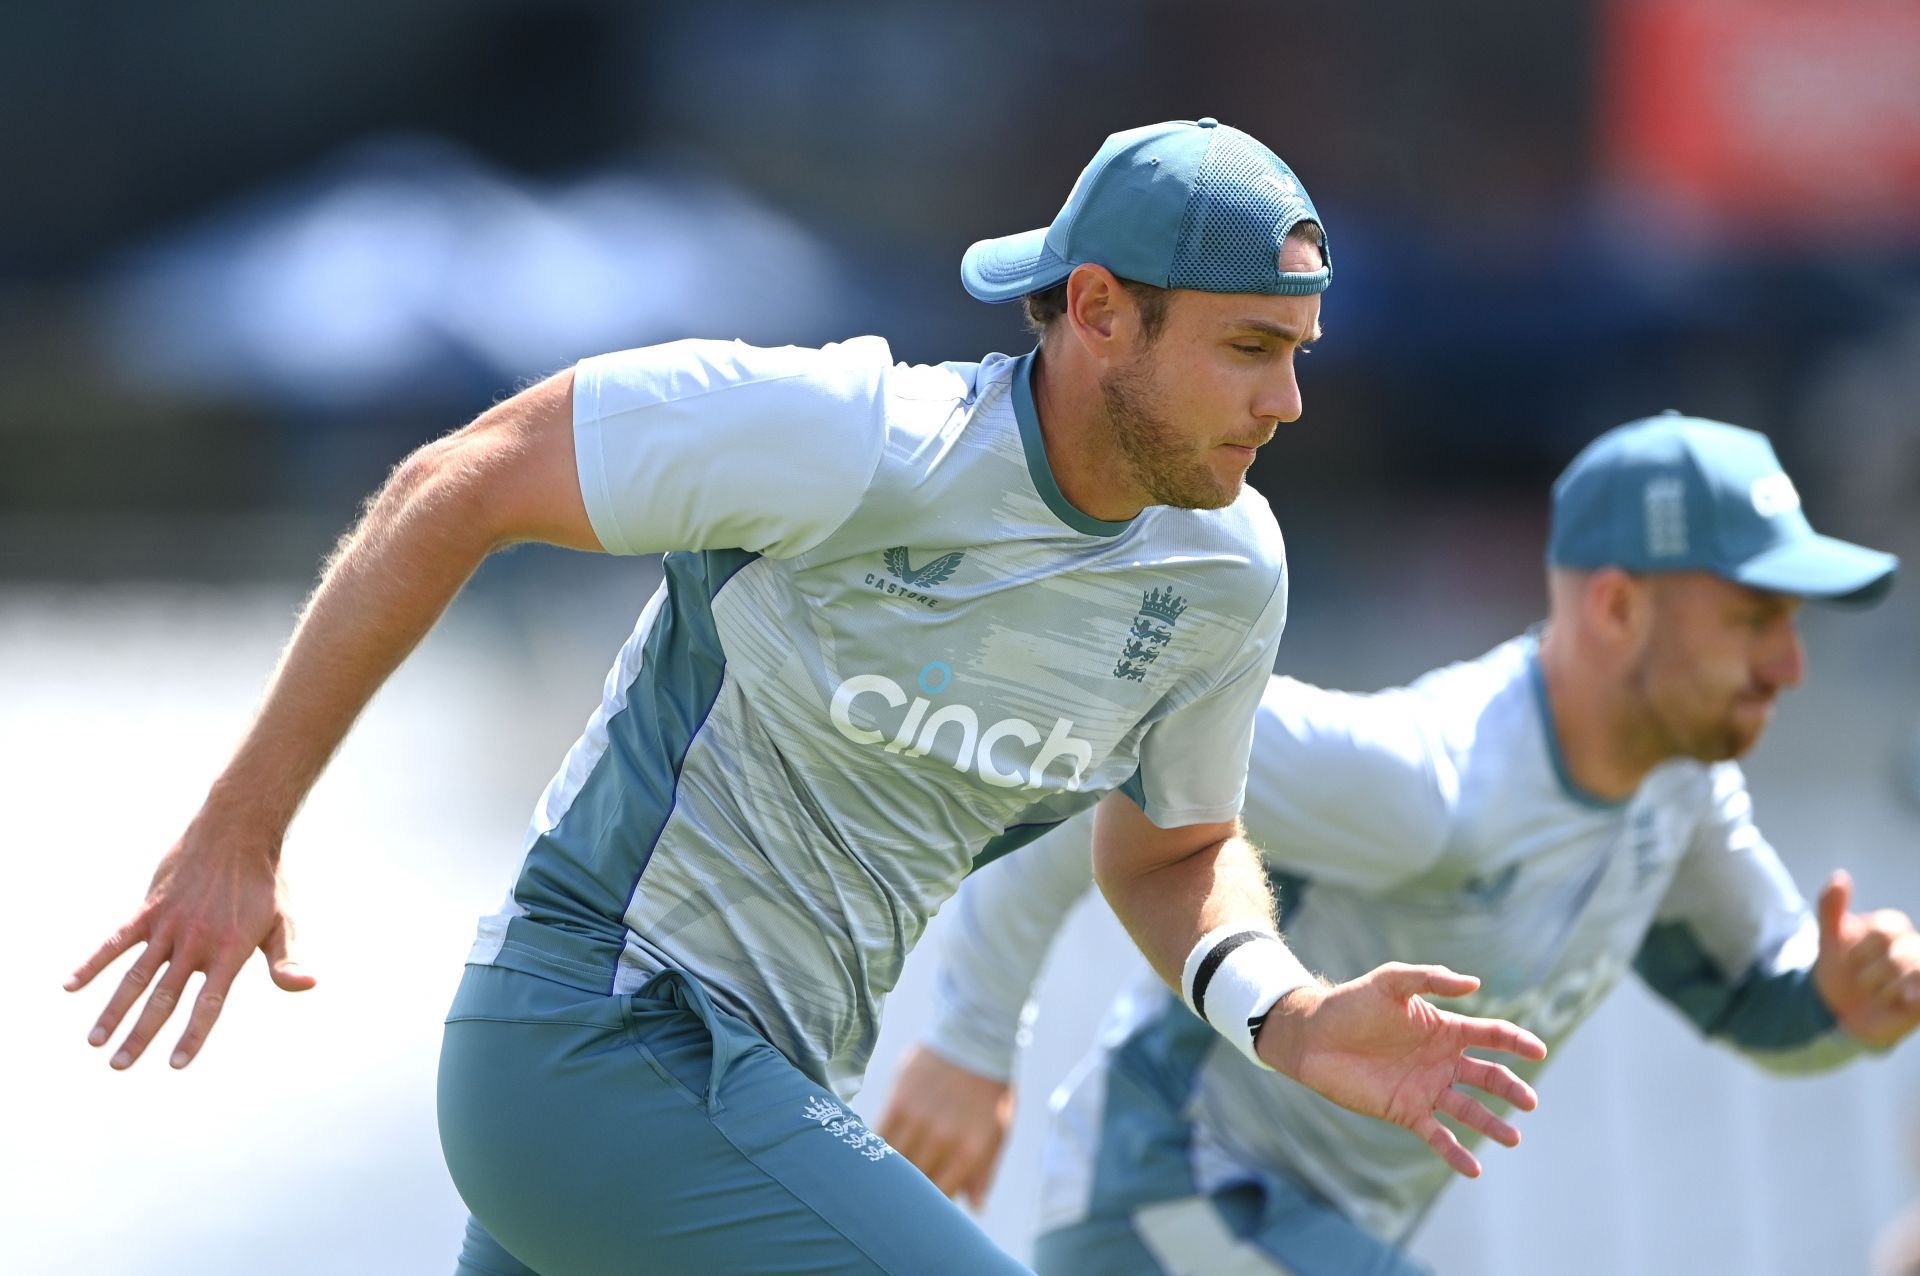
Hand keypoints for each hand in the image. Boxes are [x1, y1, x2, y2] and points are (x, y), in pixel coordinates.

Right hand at [65, 822, 313, 1069]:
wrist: (238, 833)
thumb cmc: (265, 883)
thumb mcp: (283, 922)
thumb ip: (285, 960)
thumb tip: (308, 985)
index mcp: (229, 952)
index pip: (208, 1005)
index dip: (192, 1036)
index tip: (175, 1065)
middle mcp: (196, 943)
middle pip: (163, 998)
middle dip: (140, 1035)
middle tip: (119, 1066)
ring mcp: (170, 926)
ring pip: (135, 976)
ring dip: (113, 1010)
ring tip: (94, 1042)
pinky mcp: (150, 908)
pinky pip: (116, 940)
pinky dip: (93, 962)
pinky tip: (70, 986)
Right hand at [874, 1045, 1013, 1208]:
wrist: (974, 1038)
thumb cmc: (989, 1090)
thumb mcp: (998, 1131)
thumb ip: (984, 1172)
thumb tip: (975, 1208)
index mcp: (970, 1152)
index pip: (940, 1196)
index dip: (929, 1207)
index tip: (922, 1209)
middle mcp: (942, 1140)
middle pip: (915, 1183)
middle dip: (910, 1192)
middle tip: (903, 1194)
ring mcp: (918, 1122)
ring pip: (894, 1164)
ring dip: (891, 1174)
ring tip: (887, 1178)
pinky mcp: (898, 1103)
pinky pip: (880, 1139)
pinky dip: (877, 1150)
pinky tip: (876, 1154)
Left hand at [1256, 963, 1546, 1177]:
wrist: (1313, 1036)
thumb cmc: (1352, 1004)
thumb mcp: (1390, 982)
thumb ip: (1430, 979)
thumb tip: (1475, 983)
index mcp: (1444, 1029)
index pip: (1491, 1035)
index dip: (1516, 1041)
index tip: (1538, 1051)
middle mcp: (1442, 1061)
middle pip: (1488, 1076)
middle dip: (1511, 1089)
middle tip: (1529, 1101)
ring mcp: (1426, 1088)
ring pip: (1469, 1110)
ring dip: (1492, 1124)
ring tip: (1513, 1139)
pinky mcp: (1406, 1111)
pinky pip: (1438, 1135)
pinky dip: (1456, 1154)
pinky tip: (1475, 1170)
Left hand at [1814, 869, 1919, 1049]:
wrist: (1838, 1011)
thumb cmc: (1838, 971)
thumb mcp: (1828, 940)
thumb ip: (1831, 908)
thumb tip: (1841, 875)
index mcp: (1891, 929)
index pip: (1884, 929)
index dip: (1860, 950)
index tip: (1847, 960)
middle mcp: (1912, 948)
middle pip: (1899, 953)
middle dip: (1870, 972)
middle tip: (1861, 981)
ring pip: (1914, 970)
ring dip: (1884, 988)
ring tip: (1876, 994)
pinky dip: (1912, 993)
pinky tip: (1904, 999)